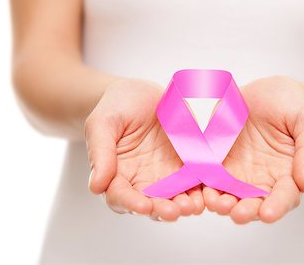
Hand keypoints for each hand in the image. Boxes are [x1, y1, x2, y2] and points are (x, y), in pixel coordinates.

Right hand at [85, 79, 204, 220]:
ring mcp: (167, 175)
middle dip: (161, 210)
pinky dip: (201, 190)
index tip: (142, 206)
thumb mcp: (103, 123)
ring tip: (192, 206)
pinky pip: (195, 181)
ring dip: (183, 205)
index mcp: (117, 174)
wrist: (143, 92)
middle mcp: (142, 180)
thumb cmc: (117, 106)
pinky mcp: (187, 166)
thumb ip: (101, 153)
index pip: (120, 196)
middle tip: (172, 211)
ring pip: (174, 197)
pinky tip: (207, 193)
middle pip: (151, 204)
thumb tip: (96, 186)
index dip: (130, 203)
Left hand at [203, 76, 303, 223]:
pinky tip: (202, 191)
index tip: (268, 213)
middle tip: (238, 214)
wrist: (267, 90)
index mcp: (289, 173)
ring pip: (231, 196)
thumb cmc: (293, 104)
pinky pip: (211, 180)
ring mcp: (239, 172)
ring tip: (217, 203)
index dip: (278, 206)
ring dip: (223, 204)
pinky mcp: (219, 163)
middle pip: (255, 203)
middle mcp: (263, 179)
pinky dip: (206, 188)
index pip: (286, 196)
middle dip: (247, 211)